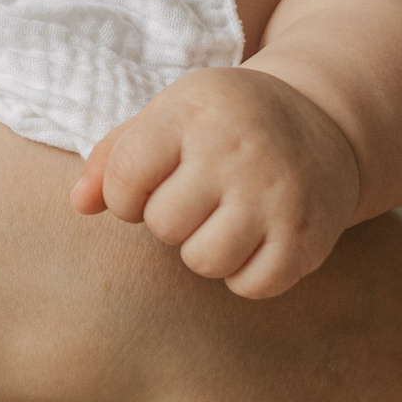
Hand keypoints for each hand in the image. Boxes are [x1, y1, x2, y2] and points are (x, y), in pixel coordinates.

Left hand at [70, 67, 360, 297]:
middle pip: (164, 225)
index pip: (125, 178)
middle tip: (198, 197)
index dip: (125, 194)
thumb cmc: (224, 123)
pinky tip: (254, 239)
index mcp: (193, 115)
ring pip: (205, 261)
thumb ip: (114, 156)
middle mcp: (237, 153)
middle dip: (170, 220)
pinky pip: (252, 286)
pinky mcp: (306, 236)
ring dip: (205, 249)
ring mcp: (275, 196)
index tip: (150, 182)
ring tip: (223, 219)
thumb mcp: (168, 116)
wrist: (323, 121)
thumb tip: (78, 204)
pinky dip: (245, 274)